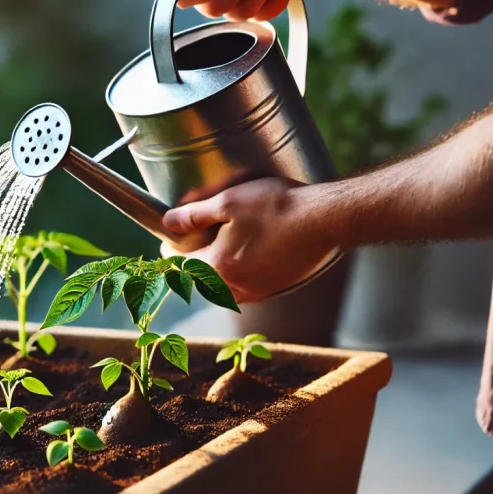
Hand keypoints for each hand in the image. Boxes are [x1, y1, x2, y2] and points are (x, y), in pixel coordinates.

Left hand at [160, 178, 336, 302]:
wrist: (324, 219)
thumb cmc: (277, 207)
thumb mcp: (228, 202)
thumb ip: (194, 215)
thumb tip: (168, 222)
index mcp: (220, 267)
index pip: (182, 265)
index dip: (172, 251)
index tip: (170, 242)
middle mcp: (237, 287)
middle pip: (201, 280)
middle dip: (192, 265)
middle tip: (191, 245)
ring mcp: (259, 291)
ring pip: (223, 288)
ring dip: (215, 274)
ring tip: (216, 252)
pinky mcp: (276, 289)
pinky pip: (245, 289)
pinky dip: (237, 277)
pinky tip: (243, 259)